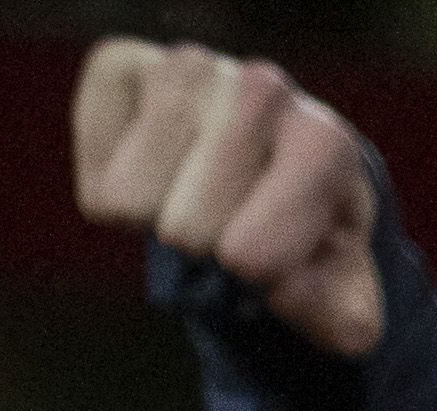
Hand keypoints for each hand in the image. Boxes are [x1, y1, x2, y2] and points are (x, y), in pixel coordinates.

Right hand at [76, 38, 388, 350]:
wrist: (271, 164)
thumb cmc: (309, 237)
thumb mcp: (343, 299)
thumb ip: (338, 319)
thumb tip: (279, 290)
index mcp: (324, 145)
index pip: (248, 255)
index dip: (251, 277)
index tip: (275, 254)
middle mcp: (263, 89)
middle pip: (185, 232)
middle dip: (204, 251)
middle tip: (231, 222)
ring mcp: (190, 67)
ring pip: (129, 203)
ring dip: (155, 220)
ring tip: (194, 194)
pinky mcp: (119, 64)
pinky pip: (92, 174)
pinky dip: (110, 195)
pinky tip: (156, 170)